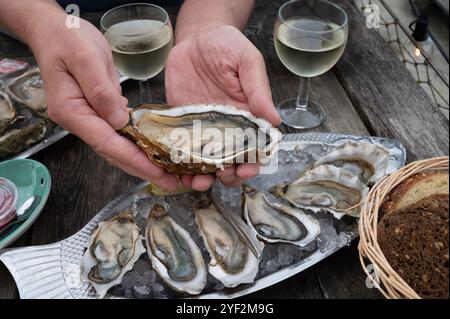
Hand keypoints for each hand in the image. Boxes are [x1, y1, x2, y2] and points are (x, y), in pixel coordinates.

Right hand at [30, 13, 177, 189]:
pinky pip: (119, 133)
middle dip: (142, 168)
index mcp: (72, 112)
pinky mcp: (98, 111)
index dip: (134, 160)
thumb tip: (120, 121)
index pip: (107, 143)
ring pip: (117, 146)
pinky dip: (137, 143)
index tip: (157, 172)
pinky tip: (154, 149)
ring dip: (141, 160)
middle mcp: (79, 120)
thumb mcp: (86, 59)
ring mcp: (88, 117)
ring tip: (167, 171)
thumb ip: (101, 91)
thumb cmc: (67, 39)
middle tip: (170, 182)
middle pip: (113, 152)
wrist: (56, 30)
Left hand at [165, 25, 279, 190]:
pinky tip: (176, 171)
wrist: (196, 38)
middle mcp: (226, 127)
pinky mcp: (181, 124)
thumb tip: (274, 119)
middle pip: (231, 161)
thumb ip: (258, 89)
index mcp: (247, 116)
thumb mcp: (246, 61)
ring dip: (204, 176)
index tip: (248, 167)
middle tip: (225, 176)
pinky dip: (179, 164)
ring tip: (199, 181)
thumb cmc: (226, 45)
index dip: (254, 161)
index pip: (254, 146)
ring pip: (205, 161)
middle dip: (230, 175)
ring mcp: (202, 128)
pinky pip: (180, 148)